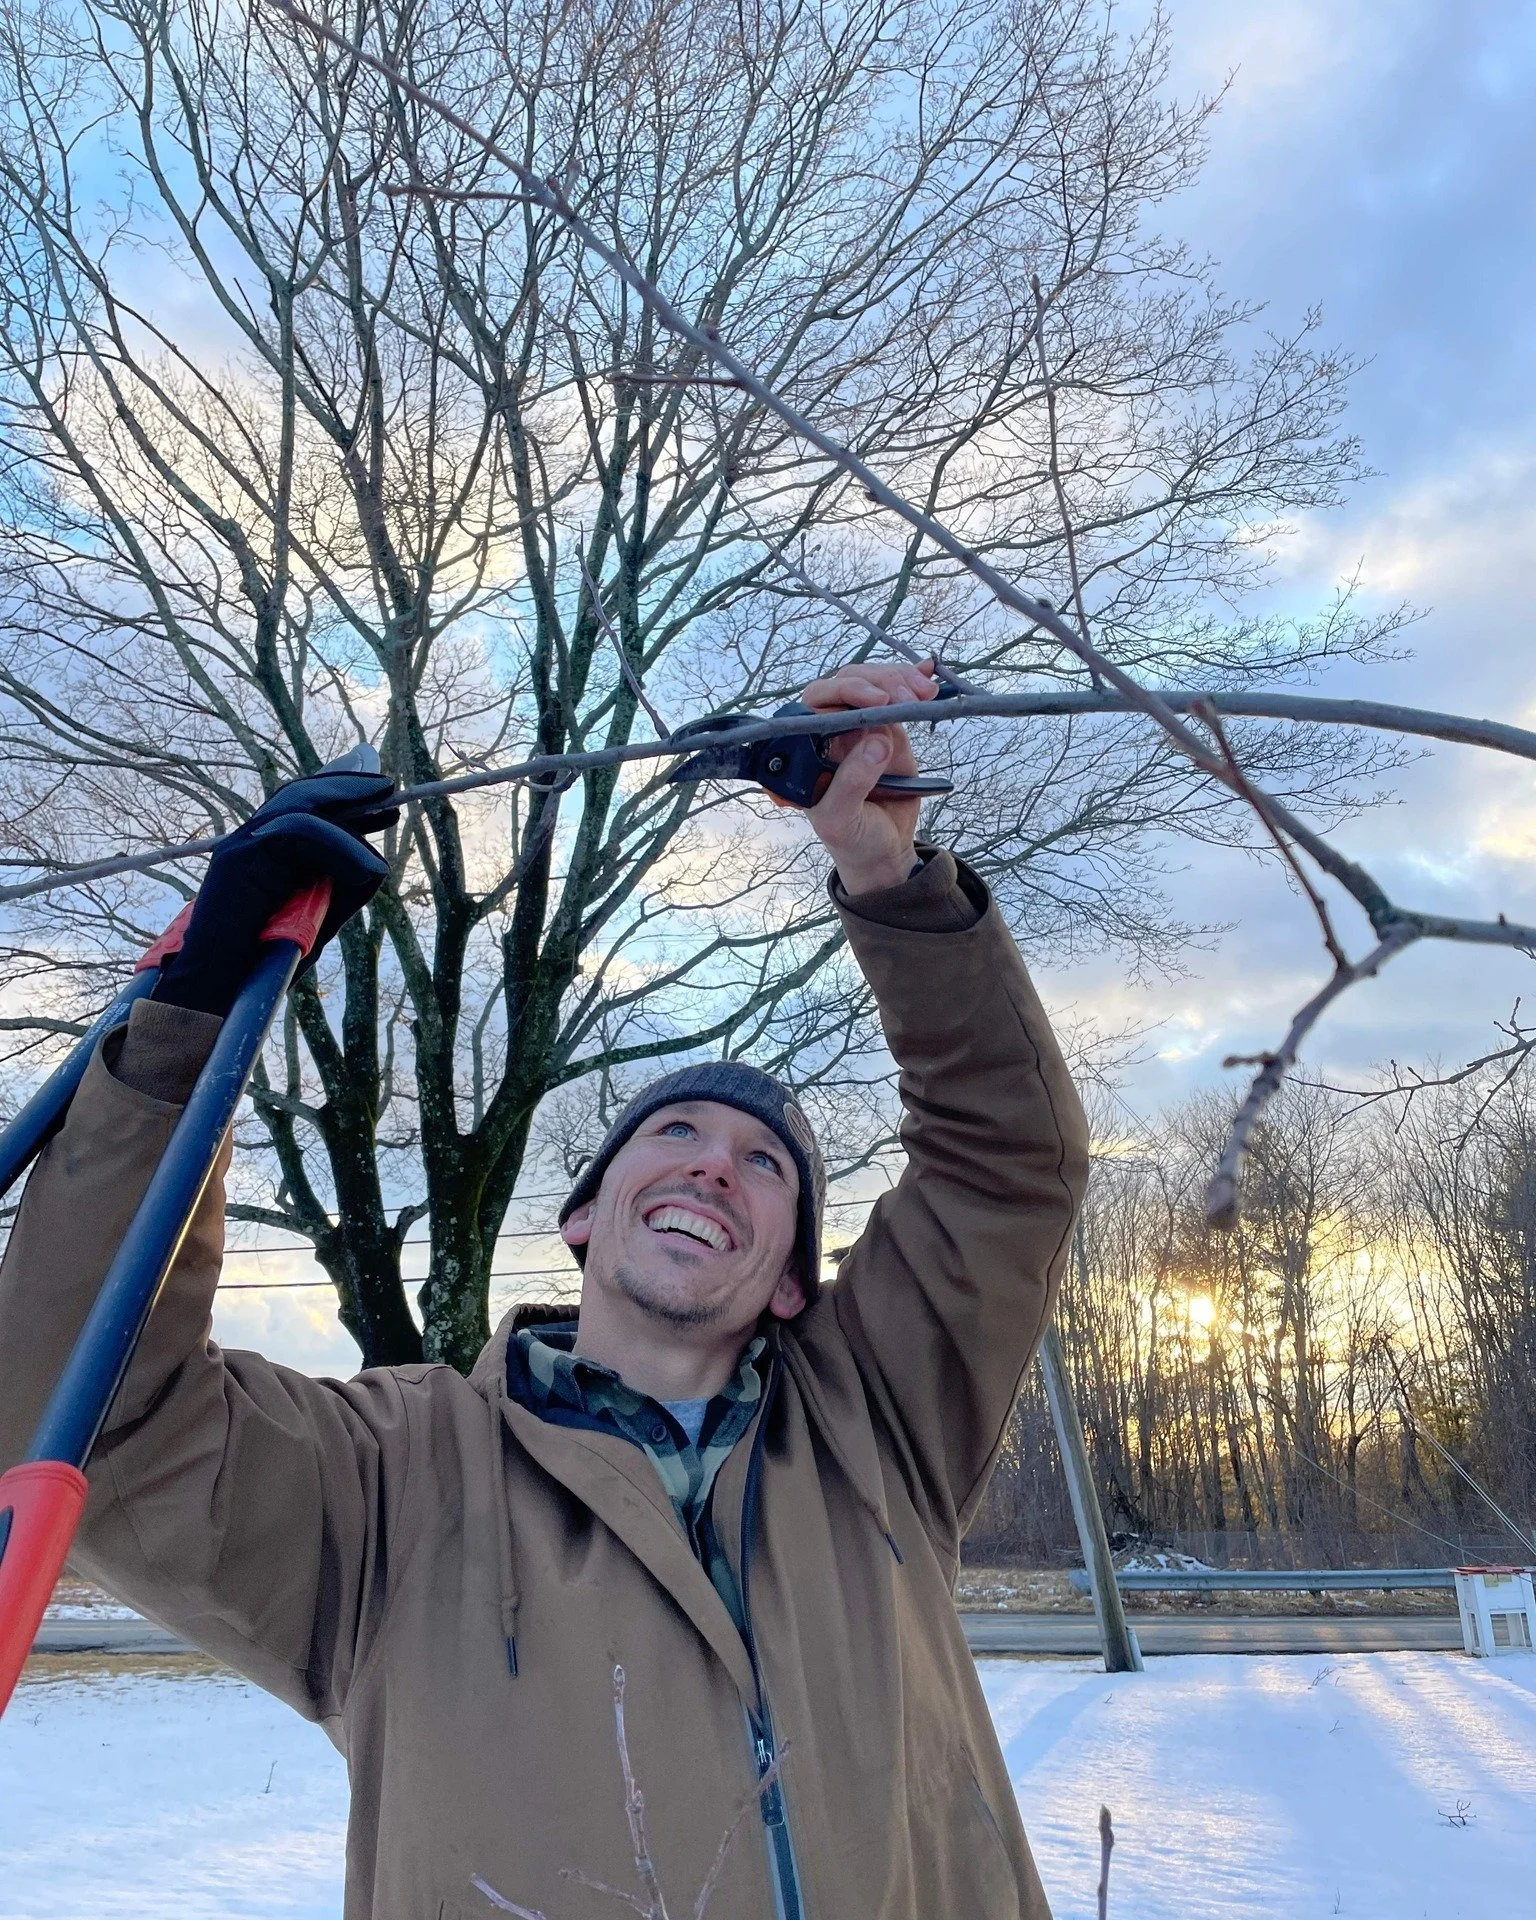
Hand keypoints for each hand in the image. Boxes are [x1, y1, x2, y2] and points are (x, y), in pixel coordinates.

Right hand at [154, 756, 399, 1016]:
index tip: (382, 802)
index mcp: (266, 855)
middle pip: (299, 796)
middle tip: (388, 789)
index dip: (342, 797)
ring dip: (348, 821)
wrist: (220, 993)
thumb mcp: (318, 919)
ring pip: (301, 809)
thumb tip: (375, 864)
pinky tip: (365, 871)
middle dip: (348, 788)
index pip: (302, 808)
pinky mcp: (238, 858)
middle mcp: (250, 843)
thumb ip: (341, 890)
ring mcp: (241, 847)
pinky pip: (298, 833)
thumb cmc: (264, 966)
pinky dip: (338, 848)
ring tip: (381, 839)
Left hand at [795, 659, 938, 894]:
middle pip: (847, 683)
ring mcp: (858, 725)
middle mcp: (828, 729)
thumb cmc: (850, 837)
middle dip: (881, 682)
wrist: (882, 849)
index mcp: (804, 748)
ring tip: (927, 693)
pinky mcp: (886, 727)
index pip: (816, 704)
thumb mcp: (842, 819)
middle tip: (911, 696)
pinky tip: (929, 673)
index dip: (845, 693)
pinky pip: (897, 695)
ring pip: (874, 683)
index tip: (877, 700)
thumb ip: (851, 783)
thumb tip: (877, 741)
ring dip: (901, 680)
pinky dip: (913, 681)